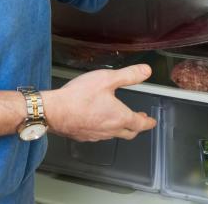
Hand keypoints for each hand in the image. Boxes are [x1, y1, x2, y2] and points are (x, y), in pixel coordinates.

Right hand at [41, 65, 156, 141]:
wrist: (55, 111)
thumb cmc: (80, 96)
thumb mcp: (107, 79)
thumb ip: (128, 75)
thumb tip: (146, 71)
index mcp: (120, 117)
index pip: (140, 124)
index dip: (148, 122)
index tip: (152, 122)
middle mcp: (110, 130)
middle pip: (129, 132)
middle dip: (136, 126)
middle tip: (139, 121)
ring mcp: (97, 135)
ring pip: (114, 134)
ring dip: (121, 127)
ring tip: (119, 119)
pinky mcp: (84, 136)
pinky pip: (100, 135)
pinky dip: (105, 129)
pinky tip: (98, 121)